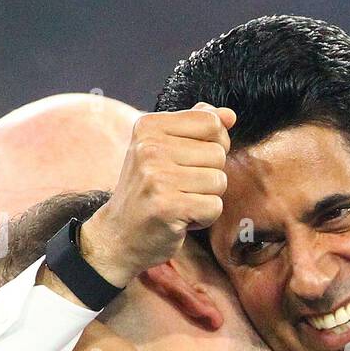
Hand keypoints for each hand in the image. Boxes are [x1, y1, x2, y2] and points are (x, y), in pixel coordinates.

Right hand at [79, 103, 236, 285]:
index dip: (214, 144)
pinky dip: (204, 218)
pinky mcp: (167, 207)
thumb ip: (196, 127)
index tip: (189, 162)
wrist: (119, 235)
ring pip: (219, 181)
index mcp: (148, 126)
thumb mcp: (164, 150)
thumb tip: (230, 115)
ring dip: (206, 198)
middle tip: (180, 188)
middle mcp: (149, 148)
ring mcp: (156, 177)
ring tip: (179, 202)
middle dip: (208, 176)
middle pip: (218, 154)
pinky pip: (214, 207)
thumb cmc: (148, 190)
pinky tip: (181, 219)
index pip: (211, 122)